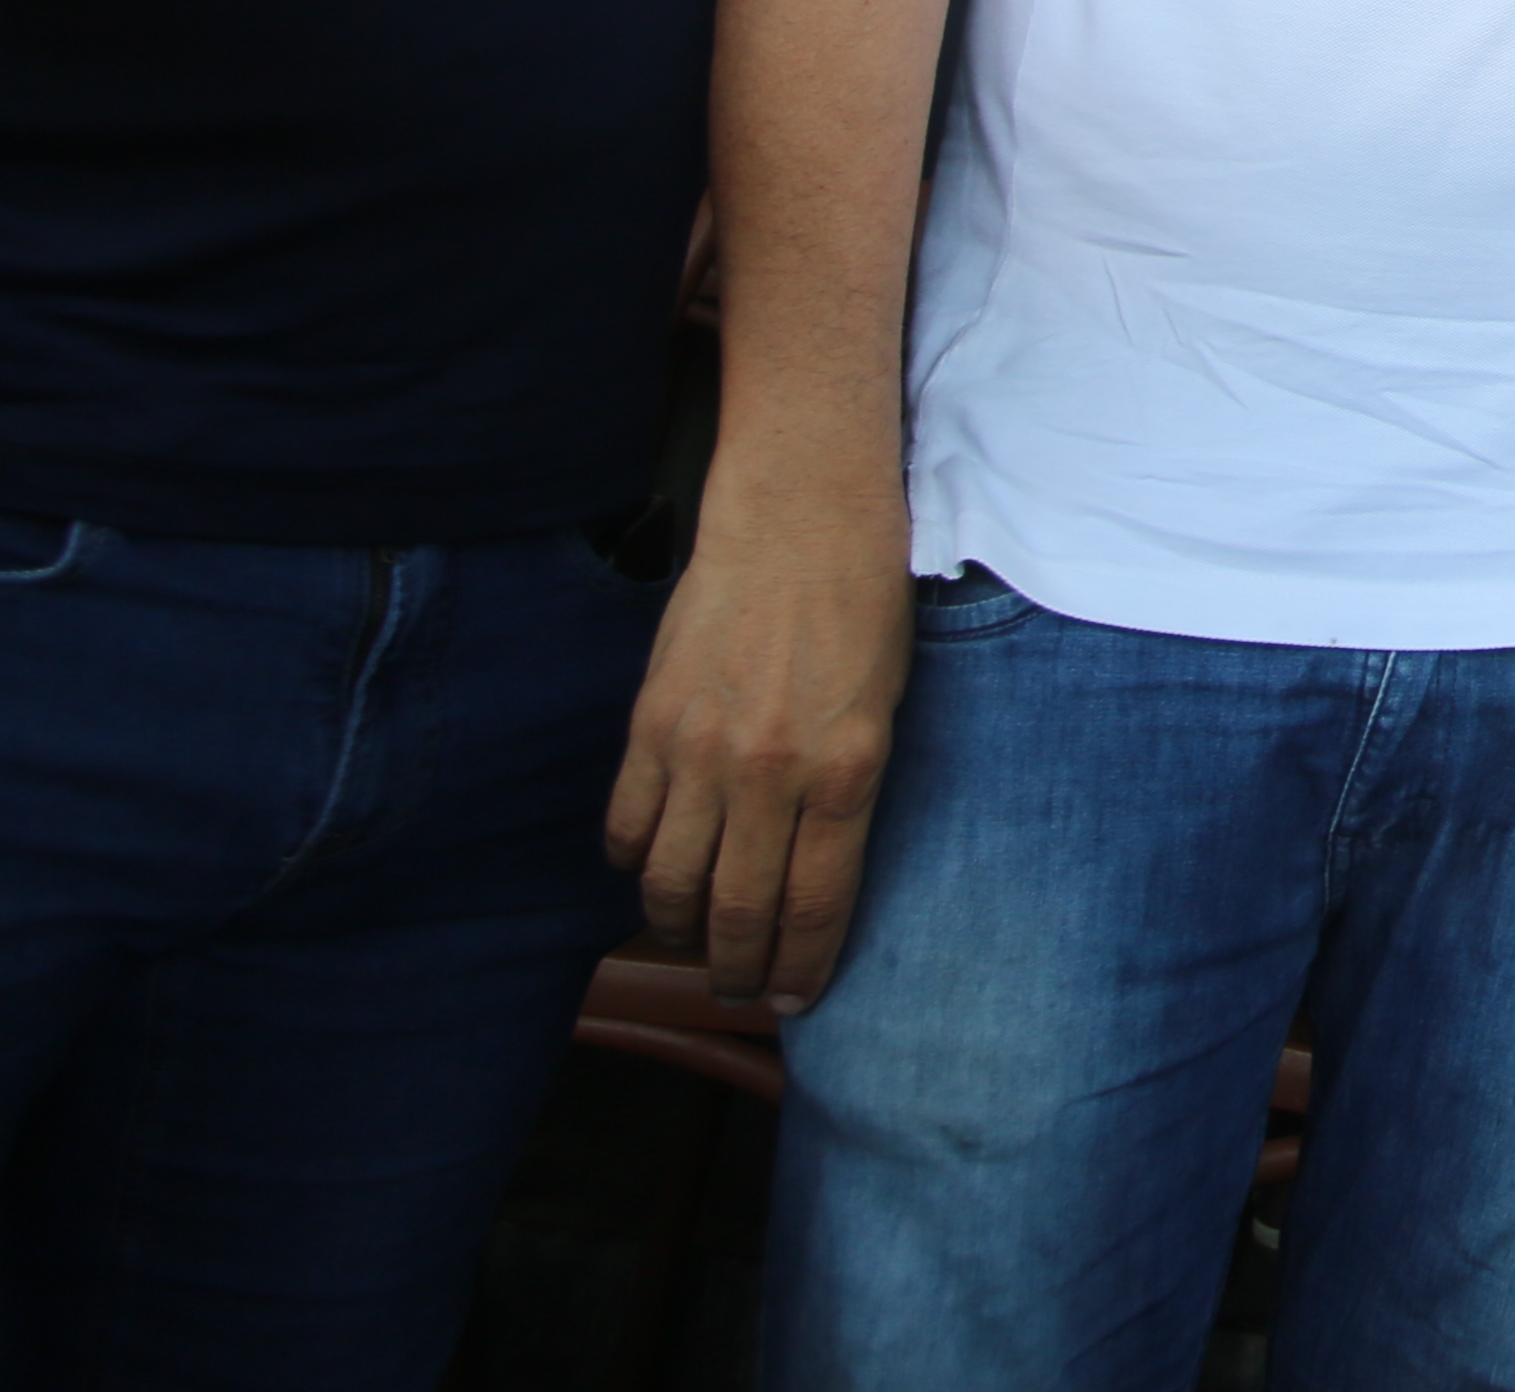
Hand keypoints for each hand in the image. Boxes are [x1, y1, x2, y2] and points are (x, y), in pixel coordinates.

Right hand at [605, 511, 911, 1009]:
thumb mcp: (887, 709)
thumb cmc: (863, 606)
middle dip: (736, 969)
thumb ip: (848, 794)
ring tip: (693, 941)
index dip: (800, 969)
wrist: (800, 515)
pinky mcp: (649, 723)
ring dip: (678, 929)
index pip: (815, 908)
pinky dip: (635, 863)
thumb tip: (814, 875)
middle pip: (737, 912)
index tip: (793, 999)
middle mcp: (768, 771)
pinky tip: (652, 871)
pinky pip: (627, 825)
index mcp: (845, 771)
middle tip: (738, 989)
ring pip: (670, 883)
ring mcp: (700, 749)